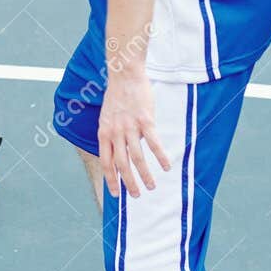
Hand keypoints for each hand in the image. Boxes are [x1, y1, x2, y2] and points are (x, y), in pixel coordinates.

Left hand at [98, 72, 171, 200]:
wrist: (124, 75)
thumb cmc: (117, 96)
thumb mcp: (106, 117)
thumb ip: (110, 135)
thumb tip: (117, 153)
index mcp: (104, 133)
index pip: (106, 162)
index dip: (111, 179)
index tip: (116, 194)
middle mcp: (115, 132)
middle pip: (121, 164)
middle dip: (129, 183)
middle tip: (137, 195)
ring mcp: (130, 127)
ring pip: (137, 157)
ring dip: (145, 175)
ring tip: (152, 186)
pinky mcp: (145, 120)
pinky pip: (153, 143)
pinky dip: (160, 157)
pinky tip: (166, 167)